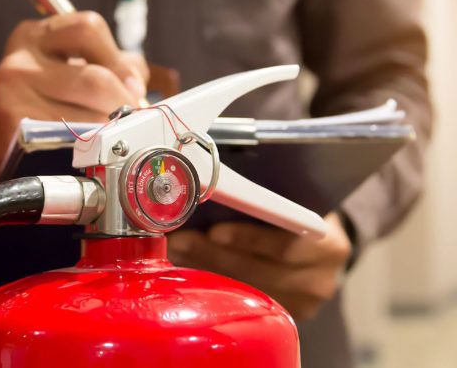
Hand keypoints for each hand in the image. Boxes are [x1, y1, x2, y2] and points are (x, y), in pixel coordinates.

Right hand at [0, 11, 147, 192]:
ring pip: (87, 111)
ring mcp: (12, 89)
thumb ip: (106, 64)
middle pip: (95, 77)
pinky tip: (88, 151)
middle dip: (123, 103)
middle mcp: (20, 57)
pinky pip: (69, 136)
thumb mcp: (62, 71)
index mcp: (35, 35)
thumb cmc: (34, 106)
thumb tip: (137, 80)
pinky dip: (89, 146)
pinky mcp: (11, 122)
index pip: (89, 28)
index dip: (120, 60)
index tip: (133, 87)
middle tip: (133, 121)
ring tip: (113, 138)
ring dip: (110, 129)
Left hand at [166, 213, 351, 320]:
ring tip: (177, 252)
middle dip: (213, 254)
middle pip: (259, 271)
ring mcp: (304, 304)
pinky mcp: (287, 316)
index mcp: (329, 246)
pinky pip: (245, 301)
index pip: (286, 245)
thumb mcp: (297, 201)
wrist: (322, 246)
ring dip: (206, 270)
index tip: (214, 231)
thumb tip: (215, 190)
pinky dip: (215, 284)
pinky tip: (191, 269)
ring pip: (246, 289)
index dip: (248, 238)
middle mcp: (321, 280)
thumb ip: (269, 200)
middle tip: (180, 239)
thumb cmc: (302, 214)